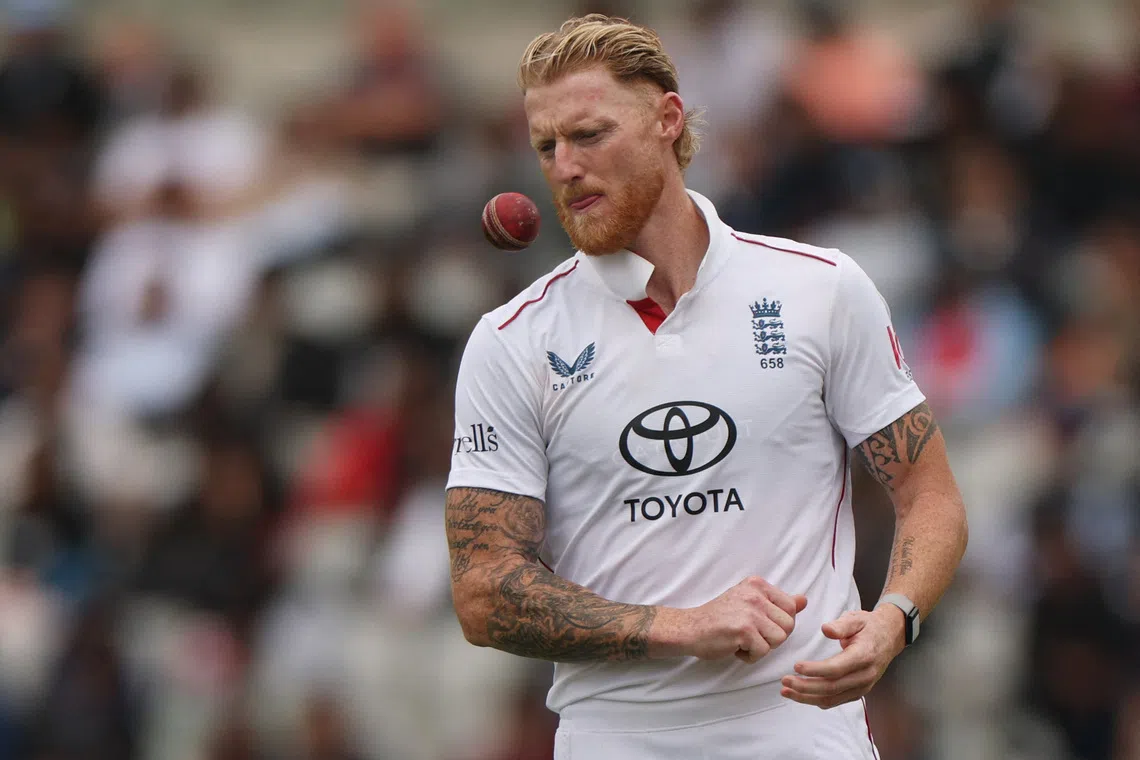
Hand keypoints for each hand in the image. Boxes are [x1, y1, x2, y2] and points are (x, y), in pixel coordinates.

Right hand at [676, 576, 807, 662]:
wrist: (690, 628)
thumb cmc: (719, 618)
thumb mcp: (749, 602)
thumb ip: (777, 602)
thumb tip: (804, 600)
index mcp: (757, 584)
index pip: (791, 607)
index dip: (779, 623)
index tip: (759, 624)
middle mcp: (755, 594)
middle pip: (788, 625)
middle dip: (773, 637)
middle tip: (750, 635)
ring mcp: (750, 611)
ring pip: (779, 639)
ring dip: (762, 647)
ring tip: (743, 641)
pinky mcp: (744, 630)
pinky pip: (763, 652)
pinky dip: (750, 656)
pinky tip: (735, 647)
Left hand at [780, 605, 905, 708]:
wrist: (890, 637)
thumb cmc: (869, 626)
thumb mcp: (856, 618)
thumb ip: (841, 624)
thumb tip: (826, 629)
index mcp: (864, 655)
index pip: (837, 668)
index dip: (815, 670)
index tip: (796, 666)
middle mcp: (865, 675)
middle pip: (831, 687)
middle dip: (805, 687)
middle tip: (785, 681)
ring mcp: (863, 686)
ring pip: (832, 698)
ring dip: (807, 697)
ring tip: (786, 691)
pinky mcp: (858, 692)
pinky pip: (836, 700)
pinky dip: (816, 700)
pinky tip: (801, 695)